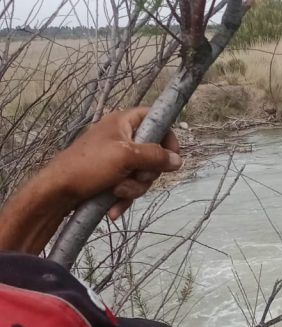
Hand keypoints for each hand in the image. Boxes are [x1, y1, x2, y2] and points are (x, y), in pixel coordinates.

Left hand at [42, 108, 181, 219]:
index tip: (171, 156)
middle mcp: (123, 138)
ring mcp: (117, 159)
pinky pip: (130, 187)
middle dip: (146, 173)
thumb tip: (178, 160)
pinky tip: (113, 208)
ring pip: (143, 175)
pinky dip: (124, 197)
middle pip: (153, 154)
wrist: (58, 191)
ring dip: (133, 188)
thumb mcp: (125, 157)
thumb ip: (155, 156)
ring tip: (116, 191)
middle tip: (133, 176)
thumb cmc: (89, 166)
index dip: (167, 136)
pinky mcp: (112, 177)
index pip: (155, 119)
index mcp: (124, 122)